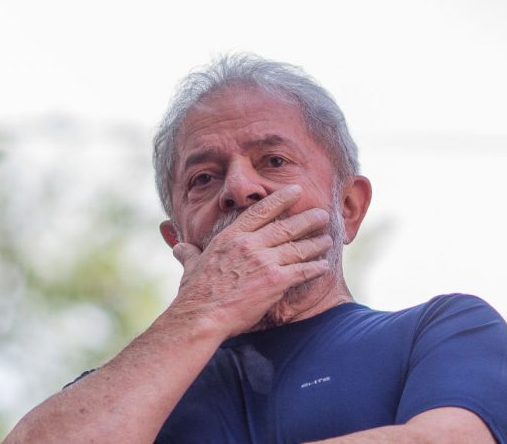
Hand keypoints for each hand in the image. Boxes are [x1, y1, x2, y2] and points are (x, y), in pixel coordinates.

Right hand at [167, 185, 332, 339]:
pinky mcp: (275, 281)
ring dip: (315, 243)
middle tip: (321, 214)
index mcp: (231, 237)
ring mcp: (264, 261)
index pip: (261, 211)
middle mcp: (250, 244)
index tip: (295, 191)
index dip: (281, 199)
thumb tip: (178, 247)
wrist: (202, 316)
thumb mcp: (190, 266)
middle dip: (306, 220)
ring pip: (297, 248)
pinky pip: (302, 271)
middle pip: (285, 226)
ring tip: (328, 239)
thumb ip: (188, 253)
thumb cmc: (194, 294)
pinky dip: (315, 268)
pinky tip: (323, 266)